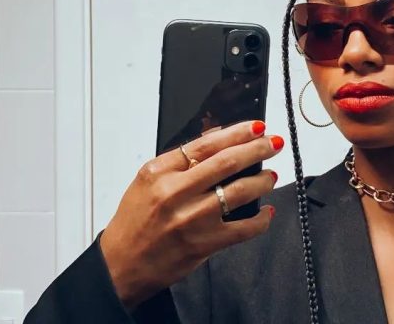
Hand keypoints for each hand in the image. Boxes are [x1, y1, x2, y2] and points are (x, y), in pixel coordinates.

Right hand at [99, 120, 281, 308]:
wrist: (121, 264)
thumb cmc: (134, 222)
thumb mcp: (147, 182)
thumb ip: (179, 161)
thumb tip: (216, 138)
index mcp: (159, 172)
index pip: (206, 144)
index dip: (237, 133)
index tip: (256, 127)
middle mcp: (174, 193)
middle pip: (227, 162)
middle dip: (257, 149)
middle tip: (273, 144)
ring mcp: (191, 219)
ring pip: (239, 191)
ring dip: (262, 181)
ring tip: (271, 176)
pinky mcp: (203, 244)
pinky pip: (243, 228)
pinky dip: (261, 219)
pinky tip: (266, 212)